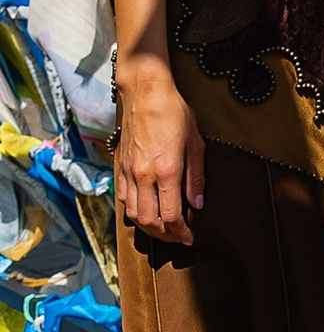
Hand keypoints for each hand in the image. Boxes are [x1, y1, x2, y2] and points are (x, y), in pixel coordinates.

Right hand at [116, 60, 204, 247]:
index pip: (170, 217)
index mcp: (166, 172)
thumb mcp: (195, 144)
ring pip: (133, 214)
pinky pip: (123, 198)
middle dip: (164, 236)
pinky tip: (144, 212)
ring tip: (162, 230)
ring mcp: (128, 172)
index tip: (189, 237)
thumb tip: (197, 204)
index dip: (180, 233)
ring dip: (148, 228)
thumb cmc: (175, 114)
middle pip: (150, 221)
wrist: (146, 93)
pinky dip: (133, 211)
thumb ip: (196, 178)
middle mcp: (144, 176)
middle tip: (177, 238)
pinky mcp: (119, 166)